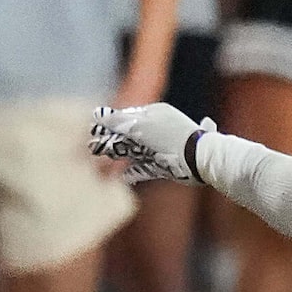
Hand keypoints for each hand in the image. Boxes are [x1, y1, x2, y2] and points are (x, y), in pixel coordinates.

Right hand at [89, 102, 207, 183]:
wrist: (198, 158)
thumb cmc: (170, 136)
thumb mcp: (141, 125)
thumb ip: (119, 121)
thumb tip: (98, 115)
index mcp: (155, 114)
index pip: (127, 116)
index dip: (109, 124)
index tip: (93, 130)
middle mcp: (158, 129)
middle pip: (129, 135)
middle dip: (111, 141)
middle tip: (93, 148)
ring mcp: (161, 147)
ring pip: (134, 152)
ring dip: (119, 156)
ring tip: (102, 163)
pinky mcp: (164, 165)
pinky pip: (144, 167)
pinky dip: (133, 171)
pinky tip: (121, 177)